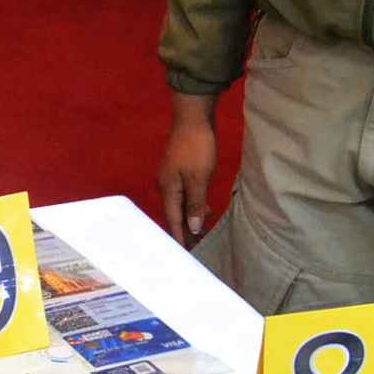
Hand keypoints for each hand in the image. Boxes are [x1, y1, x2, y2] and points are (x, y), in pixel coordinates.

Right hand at [157, 92, 219, 246]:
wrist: (193, 117)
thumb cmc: (196, 147)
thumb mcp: (199, 178)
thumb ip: (195, 203)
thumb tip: (192, 227)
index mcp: (168, 189)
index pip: (173, 220)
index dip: (179, 238)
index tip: (185, 256)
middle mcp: (167, 186)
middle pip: (175, 215)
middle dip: (185, 233)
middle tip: (196, 251)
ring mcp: (173, 178)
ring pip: (182, 206)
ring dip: (191, 220)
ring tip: (203, 236)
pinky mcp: (181, 171)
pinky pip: (187, 196)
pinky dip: (195, 206)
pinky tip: (206, 212)